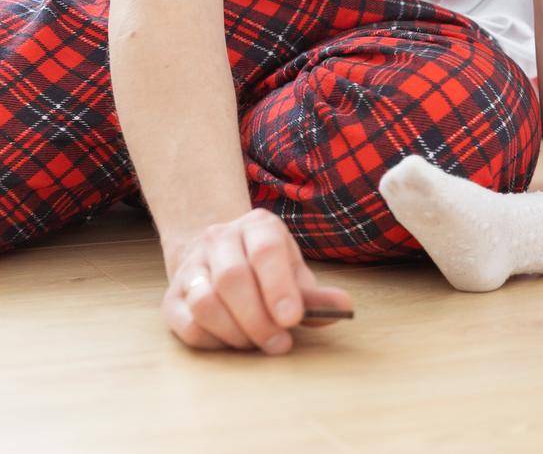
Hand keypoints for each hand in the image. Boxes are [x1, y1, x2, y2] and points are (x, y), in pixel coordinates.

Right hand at [161, 209, 352, 353]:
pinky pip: (186, 323)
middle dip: (258, 318)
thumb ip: (316, 294)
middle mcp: (219, 238)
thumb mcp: (295, 272)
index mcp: (257, 226)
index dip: (279, 288)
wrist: (218, 256)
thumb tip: (343, 309)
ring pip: (205, 301)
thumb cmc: (266, 269)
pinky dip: (212, 340)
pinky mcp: (172, 296)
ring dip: (234, 331)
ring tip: (257, 344)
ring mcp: (191, 266)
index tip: (292, 320)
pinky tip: (232, 342)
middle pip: (232, 279)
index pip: (266, 252)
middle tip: (279, 343)